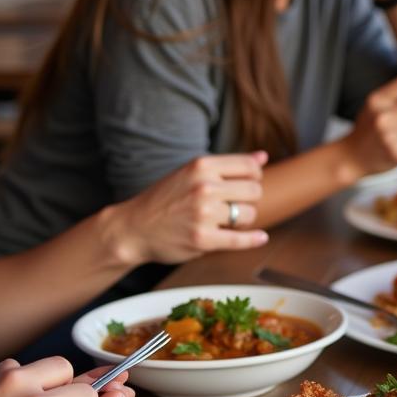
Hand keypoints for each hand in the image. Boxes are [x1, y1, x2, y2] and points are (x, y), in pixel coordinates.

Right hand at [114, 152, 269, 266]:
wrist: (133, 228)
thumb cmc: (165, 199)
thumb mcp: (192, 172)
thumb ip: (228, 165)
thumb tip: (263, 157)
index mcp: (202, 166)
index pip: (251, 167)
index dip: (255, 177)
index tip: (247, 185)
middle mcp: (204, 187)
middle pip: (255, 191)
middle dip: (249, 200)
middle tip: (235, 205)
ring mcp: (203, 214)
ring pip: (250, 214)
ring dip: (244, 219)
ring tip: (226, 220)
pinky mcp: (202, 239)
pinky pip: (241, 239)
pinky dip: (254, 239)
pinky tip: (260, 237)